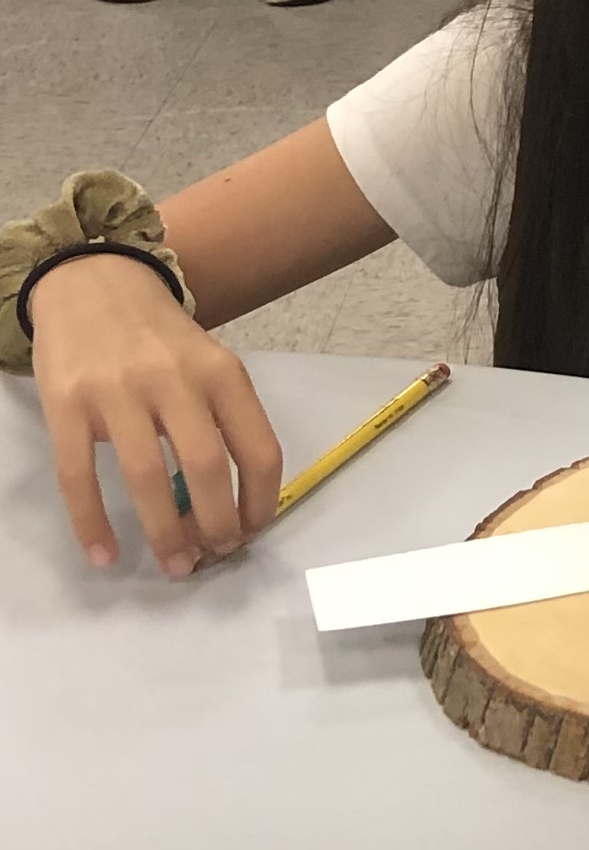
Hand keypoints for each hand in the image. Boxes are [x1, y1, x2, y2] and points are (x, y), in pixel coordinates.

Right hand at [28, 254, 283, 575]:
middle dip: (215, 525)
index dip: (260, 500)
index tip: (252, 531)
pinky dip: (92, 523)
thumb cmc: (158, 336)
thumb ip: (220, 417)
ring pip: (148, 477)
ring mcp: (119, 391)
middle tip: (212, 558)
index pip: (258, 447)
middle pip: (207, 466)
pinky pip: (79, 476)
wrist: (92, 283)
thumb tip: (232, 498)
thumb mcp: (207, 362)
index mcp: (222, 373)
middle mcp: (176, 380)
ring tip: (174, 566)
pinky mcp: (67, 404)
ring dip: (165, 532)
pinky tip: (104, 554)